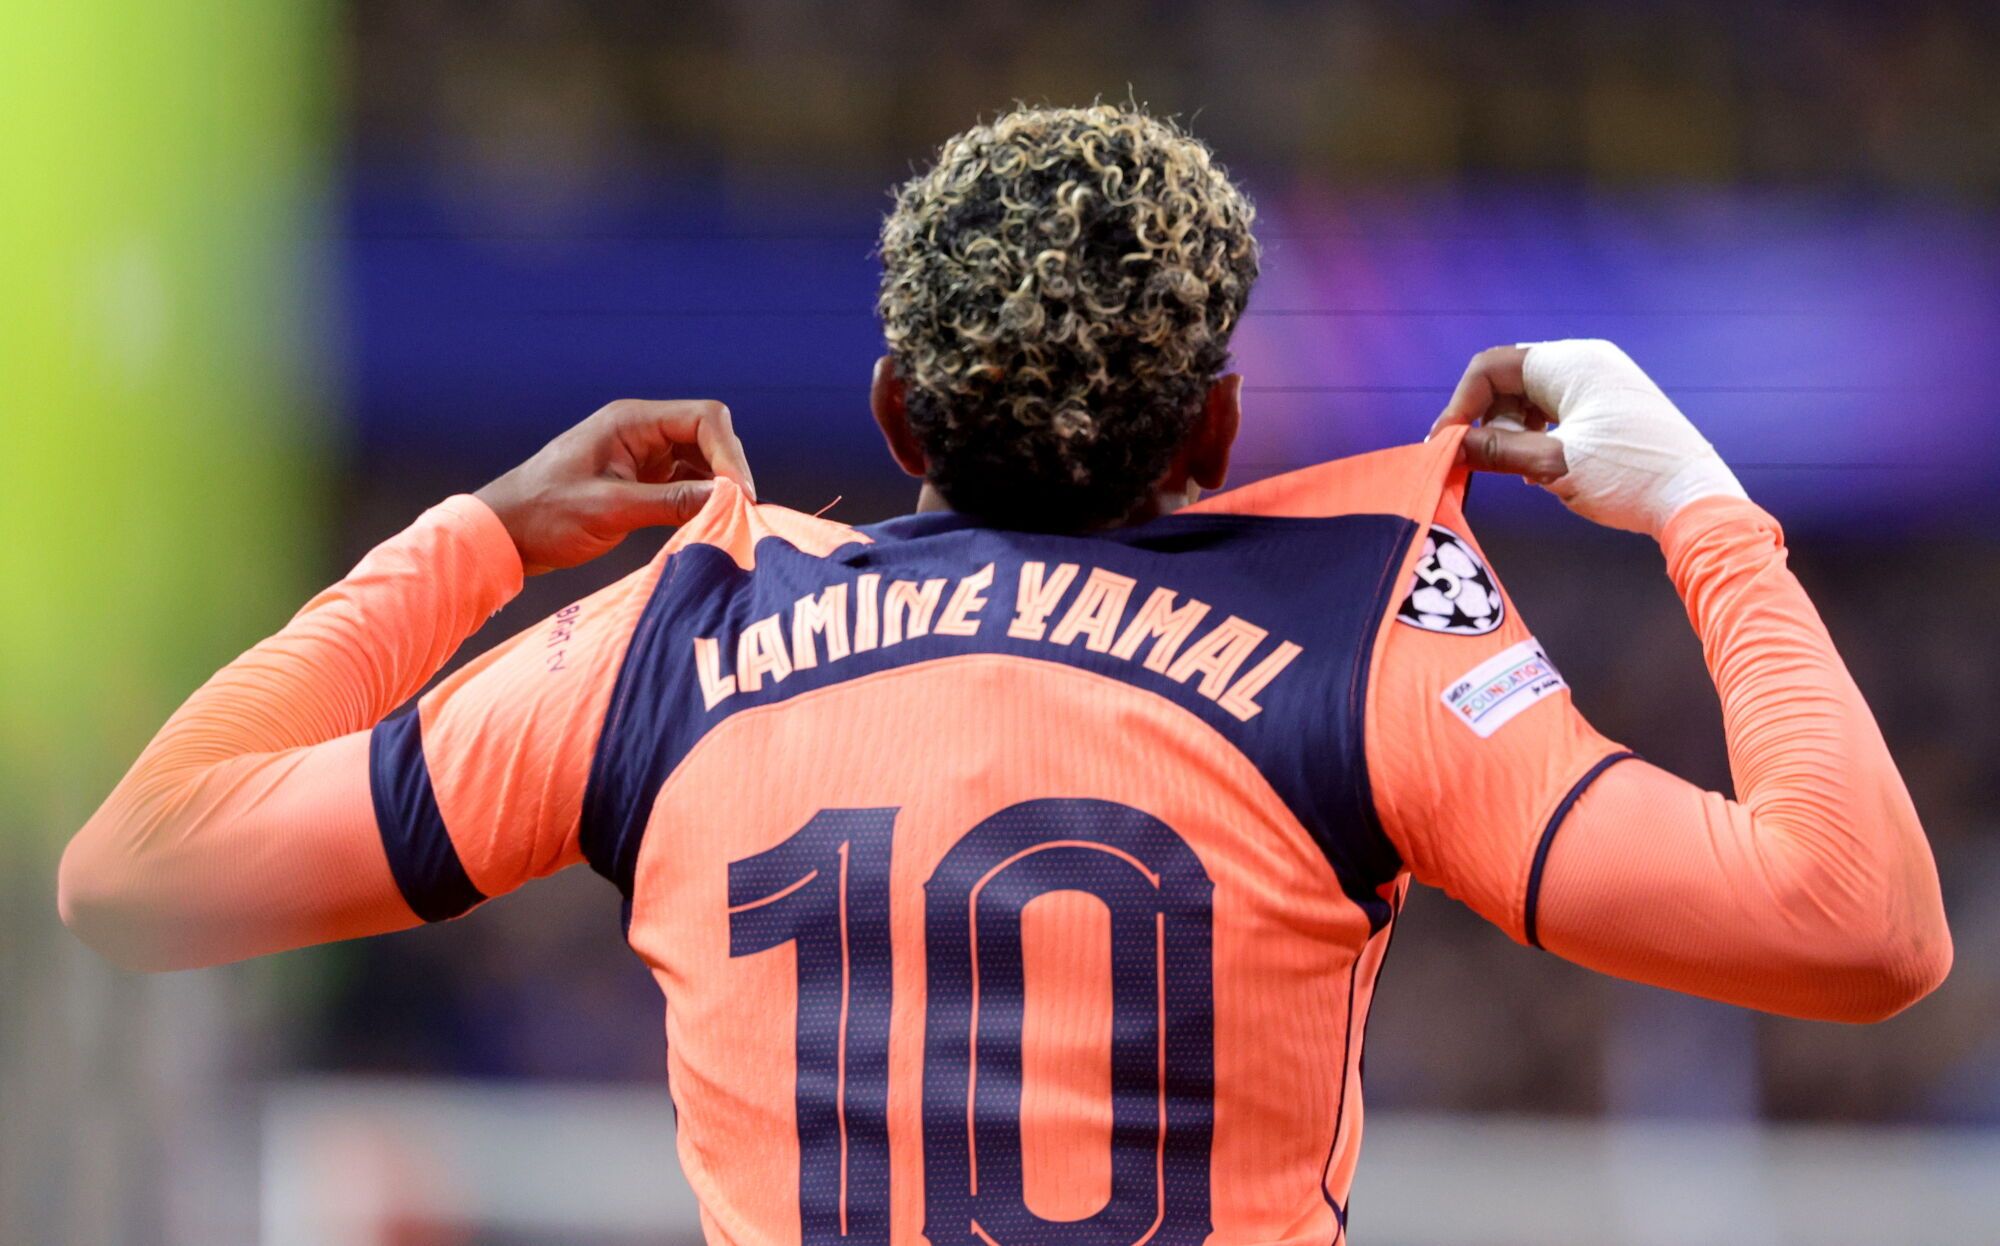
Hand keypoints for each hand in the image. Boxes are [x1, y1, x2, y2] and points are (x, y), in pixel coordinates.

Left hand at [475, 399, 755, 573]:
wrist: (505, 533)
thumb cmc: (545, 514)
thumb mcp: (611, 509)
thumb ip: (671, 502)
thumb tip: (727, 499)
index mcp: (631, 421)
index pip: (704, 419)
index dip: (730, 454)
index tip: (740, 495)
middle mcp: (641, 430)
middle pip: (708, 436)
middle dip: (728, 470)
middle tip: (740, 511)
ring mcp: (642, 454)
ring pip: (701, 460)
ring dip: (717, 486)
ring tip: (726, 520)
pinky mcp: (641, 480)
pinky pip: (685, 482)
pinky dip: (700, 499)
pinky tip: (704, 522)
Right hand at [1429, 340, 1746, 536]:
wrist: (1696, 500)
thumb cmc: (1627, 477)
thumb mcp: (1551, 464)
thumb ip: (1494, 450)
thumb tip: (1449, 445)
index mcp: (1573, 362)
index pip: (1492, 367)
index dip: (1461, 405)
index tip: (1445, 443)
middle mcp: (1587, 363)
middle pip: (1509, 382)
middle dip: (1487, 422)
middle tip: (1478, 463)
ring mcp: (1601, 384)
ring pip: (1529, 400)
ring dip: (1510, 434)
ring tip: (1519, 472)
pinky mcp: (1609, 409)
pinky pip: (1554, 414)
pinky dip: (1535, 438)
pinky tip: (1541, 470)